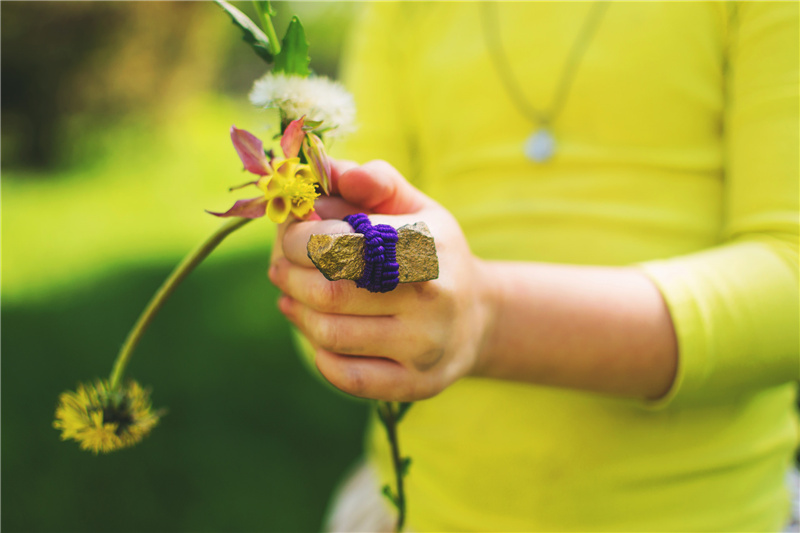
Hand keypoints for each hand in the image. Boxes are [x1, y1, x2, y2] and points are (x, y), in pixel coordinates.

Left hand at [269, 160, 493, 400]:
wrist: (479, 317)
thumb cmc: (433, 253)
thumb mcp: (416, 207)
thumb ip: (374, 181)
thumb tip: (329, 169)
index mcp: (429, 245)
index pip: (345, 242)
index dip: (300, 238)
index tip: (288, 234)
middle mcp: (432, 298)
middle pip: (331, 292)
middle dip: (290, 275)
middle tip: (279, 265)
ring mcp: (425, 347)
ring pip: (331, 335)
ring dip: (298, 311)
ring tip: (291, 294)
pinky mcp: (416, 384)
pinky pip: (347, 376)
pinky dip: (319, 354)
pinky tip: (314, 331)